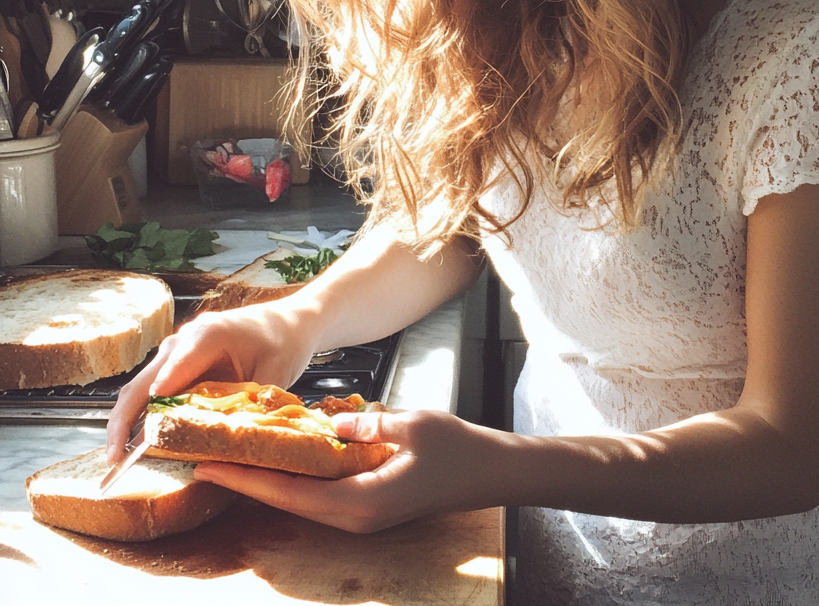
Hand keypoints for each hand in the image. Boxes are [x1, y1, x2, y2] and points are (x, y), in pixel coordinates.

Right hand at [105, 299, 318, 463]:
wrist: (290, 321)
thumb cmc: (285, 340)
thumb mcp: (276, 372)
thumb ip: (252, 403)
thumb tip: (233, 440)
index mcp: (206, 335)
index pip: (169, 374)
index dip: (150, 407)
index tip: (137, 440)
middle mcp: (184, 340)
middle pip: (142, 382)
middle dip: (123, 421)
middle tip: (114, 460)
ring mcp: (178, 350)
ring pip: (142, 387)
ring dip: (129, 420)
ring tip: (120, 459)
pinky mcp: (180, 363)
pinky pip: (155, 389)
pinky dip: (144, 415)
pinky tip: (140, 442)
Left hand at [191, 409, 505, 532]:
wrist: (488, 471)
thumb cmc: (457, 448)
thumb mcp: (412, 424)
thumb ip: (366, 426)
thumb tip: (329, 424)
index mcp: (363, 502)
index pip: (291, 492)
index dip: (247, 480)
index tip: (210, 468)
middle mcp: (356, 517)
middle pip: (289, 501)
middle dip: (247, 481)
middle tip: (207, 461)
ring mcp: (362, 515)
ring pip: (302, 500)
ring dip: (268, 481)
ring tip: (235, 459)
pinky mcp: (368, 506)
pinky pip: (321, 496)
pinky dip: (295, 480)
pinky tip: (282, 461)